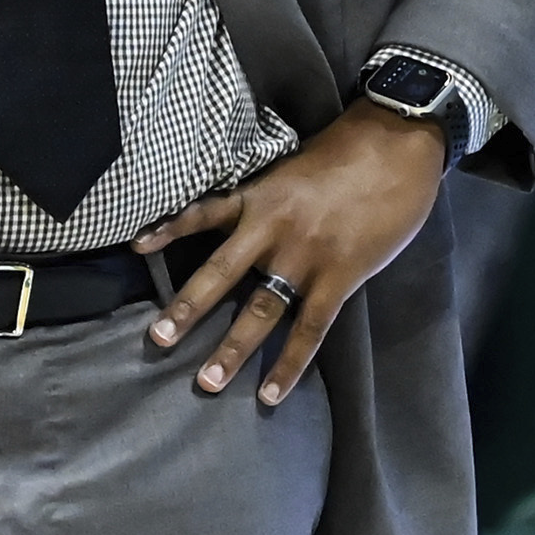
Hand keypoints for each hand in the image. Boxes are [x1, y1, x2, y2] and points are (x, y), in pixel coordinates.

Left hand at [132, 102, 450, 404]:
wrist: (398, 141)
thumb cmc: (351, 147)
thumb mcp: (297, 165)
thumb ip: (274, 196)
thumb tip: (258, 219)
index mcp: (260, 195)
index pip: (203, 214)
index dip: (169, 229)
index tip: (136, 247)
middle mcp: (273, 228)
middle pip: (220, 273)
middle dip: (187, 309)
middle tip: (158, 339)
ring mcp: (305, 256)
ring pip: (260, 309)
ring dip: (233, 349)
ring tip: (208, 382)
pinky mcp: (340, 276)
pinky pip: (309, 328)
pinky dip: (290, 363)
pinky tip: (272, 393)